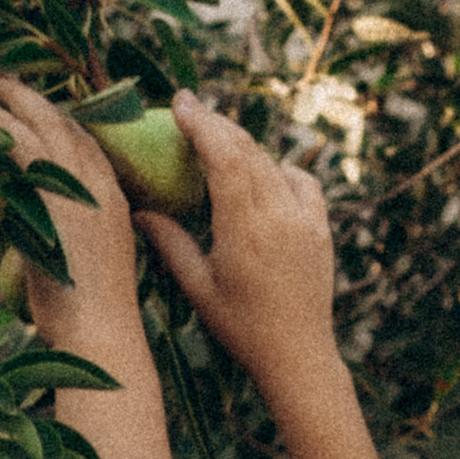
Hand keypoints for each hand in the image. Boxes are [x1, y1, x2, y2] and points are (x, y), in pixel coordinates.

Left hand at [0, 69, 141, 363]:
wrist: (100, 335)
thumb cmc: (88, 316)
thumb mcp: (81, 266)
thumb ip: (61, 239)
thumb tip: (32, 233)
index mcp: (114, 202)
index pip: (86, 145)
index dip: (58, 120)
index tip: (34, 107)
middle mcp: (100, 188)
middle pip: (66, 125)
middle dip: (32, 98)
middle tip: (2, 80)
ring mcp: (80, 191)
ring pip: (45, 128)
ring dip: (13, 104)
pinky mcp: (56, 199)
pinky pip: (26, 149)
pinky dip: (4, 129)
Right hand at [139, 95, 338, 413]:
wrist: (299, 355)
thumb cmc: (241, 327)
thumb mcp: (199, 287)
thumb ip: (170, 243)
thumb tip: (139, 209)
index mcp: (245, 228)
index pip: (225, 156)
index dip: (202, 123)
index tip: (180, 102)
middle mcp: (279, 215)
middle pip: (247, 149)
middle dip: (217, 123)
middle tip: (190, 108)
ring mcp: (305, 219)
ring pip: (271, 162)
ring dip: (243, 145)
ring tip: (218, 138)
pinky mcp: (320, 227)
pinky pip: (301, 181)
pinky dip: (278, 169)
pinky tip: (263, 176)